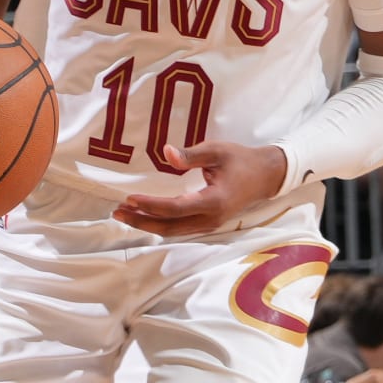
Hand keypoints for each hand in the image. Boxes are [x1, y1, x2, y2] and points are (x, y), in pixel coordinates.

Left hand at [113, 140, 286, 237]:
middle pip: (170, 226)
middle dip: (142, 221)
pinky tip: (145, 217)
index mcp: (214, 201)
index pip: (175, 208)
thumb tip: (166, 153)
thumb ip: (191, 155)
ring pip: (173, 231)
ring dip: (148, 225)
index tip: (130, 198)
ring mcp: (210, 224)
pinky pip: (180, 229)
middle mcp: (211, 218)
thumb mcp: (217, 151)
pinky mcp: (208, 224)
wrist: (265, 176)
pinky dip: (160, 224)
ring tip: (125, 215)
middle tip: (118, 211)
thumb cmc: (240, 160)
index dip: (151, 206)